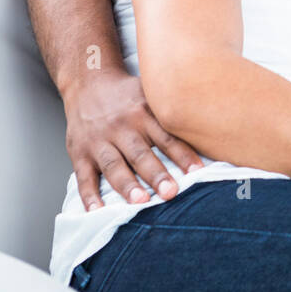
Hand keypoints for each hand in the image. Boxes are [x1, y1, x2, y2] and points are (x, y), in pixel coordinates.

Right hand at [64, 70, 204, 209]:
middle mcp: (121, 126)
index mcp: (143, 112)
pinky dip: (89, 195)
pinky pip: (83, 176)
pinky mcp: (79, 152)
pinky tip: (97, 210)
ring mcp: (98, 140)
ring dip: (126, 185)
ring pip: (113, 165)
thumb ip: (173, 111)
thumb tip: (211, 126)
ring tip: (139, 202)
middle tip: (170, 192)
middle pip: (140, 153)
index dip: (183, 155)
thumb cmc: (128, 94)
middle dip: (156, 174)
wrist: (88, 81)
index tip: (198, 173)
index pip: (167, 137)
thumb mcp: (151, 93)